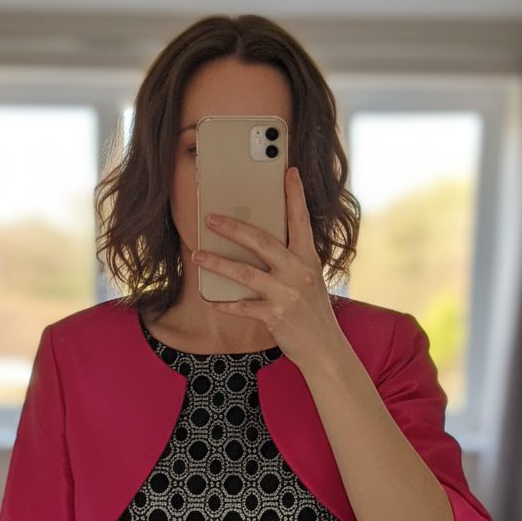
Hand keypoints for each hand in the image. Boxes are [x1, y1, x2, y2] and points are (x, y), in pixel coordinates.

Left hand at [191, 165, 344, 370]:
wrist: (325, 349)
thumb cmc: (312, 312)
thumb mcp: (309, 280)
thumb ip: (291, 261)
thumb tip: (260, 243)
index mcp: (308, 258)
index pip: (301, 220)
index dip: (295, 195)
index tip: (289, 171)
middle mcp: (298, 271)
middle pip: (261, 241)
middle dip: (233, 228)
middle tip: (210, 218)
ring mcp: (286, 293)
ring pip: (244, 273)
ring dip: (217, 263)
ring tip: (196, 255)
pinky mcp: (275, 315)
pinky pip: (242, 306)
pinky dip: (224, 303)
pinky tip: (210, 300)